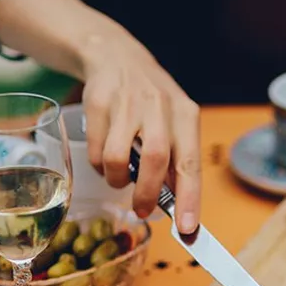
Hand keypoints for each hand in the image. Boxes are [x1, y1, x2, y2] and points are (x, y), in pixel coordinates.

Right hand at [80, 39, 200, 233]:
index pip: (190, 164)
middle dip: (147, 194)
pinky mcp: (98, 103)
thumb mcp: (175, 124)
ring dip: (118, 179)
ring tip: (121, 177)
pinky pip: (94, 151)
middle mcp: (159, 107)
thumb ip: (177, 161)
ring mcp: (127, 103)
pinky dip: (98, 165)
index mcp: (186, 116)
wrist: (116, 57)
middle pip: (155, 160)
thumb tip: (179, 207)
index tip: (187, 229)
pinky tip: (106, 157)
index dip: (189, 199)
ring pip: (117, 158)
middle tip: (141, 210)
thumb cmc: (153, 104)